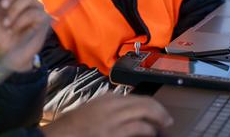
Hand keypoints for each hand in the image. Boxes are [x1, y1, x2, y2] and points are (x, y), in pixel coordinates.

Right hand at [42, 93, 172, 136]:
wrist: (62, 136)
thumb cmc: (74, 126)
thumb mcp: (92, 109)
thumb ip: (109, 106)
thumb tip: (128, 109)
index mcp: (107, 99)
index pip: (136, 97)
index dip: (151, 103)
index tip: (157, 109)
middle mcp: (112, 106)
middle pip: (145, 103)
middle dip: (159, 111)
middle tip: (167, 119)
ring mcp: (114, 121)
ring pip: (145, 115)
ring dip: (157, 121)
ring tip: (162, 127)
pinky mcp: (115, 134)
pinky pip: (139, 129)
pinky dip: (148, 130)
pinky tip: (151, 134)